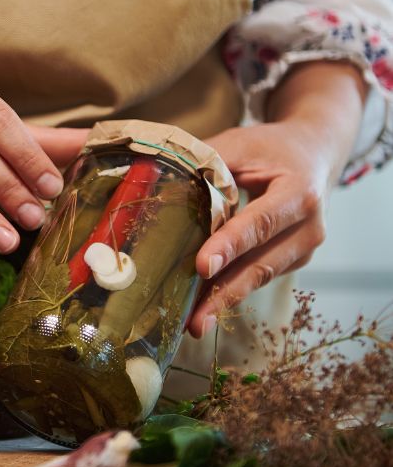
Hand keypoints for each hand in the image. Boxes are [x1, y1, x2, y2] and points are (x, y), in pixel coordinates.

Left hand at [187, 61, 367, 337]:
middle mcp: (309, 227)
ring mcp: (304, 249)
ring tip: (195, 322)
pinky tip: (204, 304)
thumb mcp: (239, 145)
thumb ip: (206, 164)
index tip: (202, 267)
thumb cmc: (269, 147)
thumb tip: (155, 180)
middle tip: (195, 318)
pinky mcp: (292, 261)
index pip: (260, 222)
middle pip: (262, 263)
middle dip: (225, 292)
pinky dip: (230, 289)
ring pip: (260, 277)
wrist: (312, 153)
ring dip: (225, 299)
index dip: (230, 245)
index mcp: (299, 192)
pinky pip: (258, 276)